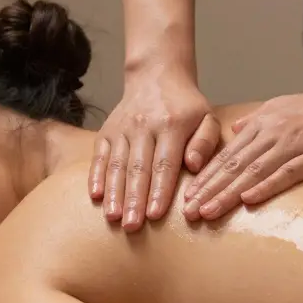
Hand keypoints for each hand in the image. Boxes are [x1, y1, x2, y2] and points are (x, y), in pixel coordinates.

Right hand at [91, 66, 221, 230]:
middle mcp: (144, 126)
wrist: (156, 76)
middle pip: (138, 168)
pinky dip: (96, 176)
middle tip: (132, 226)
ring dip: (114, 193)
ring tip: (113, 217)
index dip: (159, 190)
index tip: (155, 215)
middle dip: (134, 199)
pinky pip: (100, 155)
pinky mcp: (107, 131)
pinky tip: (95, 196)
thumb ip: (205, 142)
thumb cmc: (186, 106)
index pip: (165, 163)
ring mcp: (122, 128)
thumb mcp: (207, 117)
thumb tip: (194, 165)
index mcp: (172, 125)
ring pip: (117, 164)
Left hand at [182, 79, 302, 219]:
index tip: (187, 195)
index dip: (206, 176)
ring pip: (253, 171)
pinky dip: (266, 186)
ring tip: (208, 211)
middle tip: (188, 211)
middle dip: (208, 189)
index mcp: (262, 124)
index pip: (227, 155)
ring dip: (228, 193)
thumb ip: (256, 119)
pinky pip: (286, 173)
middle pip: (233, 165)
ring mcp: (292, 145)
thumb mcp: (281, 107)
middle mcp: (272, 134)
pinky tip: (248, 199)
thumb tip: (235, 130)